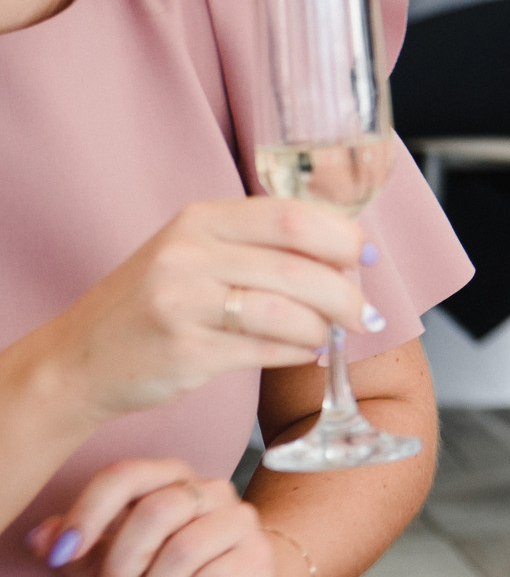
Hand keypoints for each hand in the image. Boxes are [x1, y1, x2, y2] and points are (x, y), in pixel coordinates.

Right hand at [24, 197, 370, 428]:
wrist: (76, 361)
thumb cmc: (151, 303)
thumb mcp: (193, 252)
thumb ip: (258, 244)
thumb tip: (345, 255)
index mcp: (199, 219)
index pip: (291, 216)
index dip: (342, 237)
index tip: (365, 256)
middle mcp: (189, 255)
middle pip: (299, 268)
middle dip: (345, 293)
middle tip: (365, 311)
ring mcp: (183, 304)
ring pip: (287, 312)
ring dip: (324, 328)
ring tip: (331, 335)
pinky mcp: (186, 353)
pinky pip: (266, 350)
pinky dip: (298, 352)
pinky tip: (305, 352)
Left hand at [25, 462, 296, 576]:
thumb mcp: (115, 575)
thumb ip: (81, 555)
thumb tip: (39, 538)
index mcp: (171, 482)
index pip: (126, 475)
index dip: (88, 512)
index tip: (59, 556)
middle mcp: (211, 492)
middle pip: (156, 512)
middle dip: (118, 568)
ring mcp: (240, 523)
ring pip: (182, 552)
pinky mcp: (257, 560)